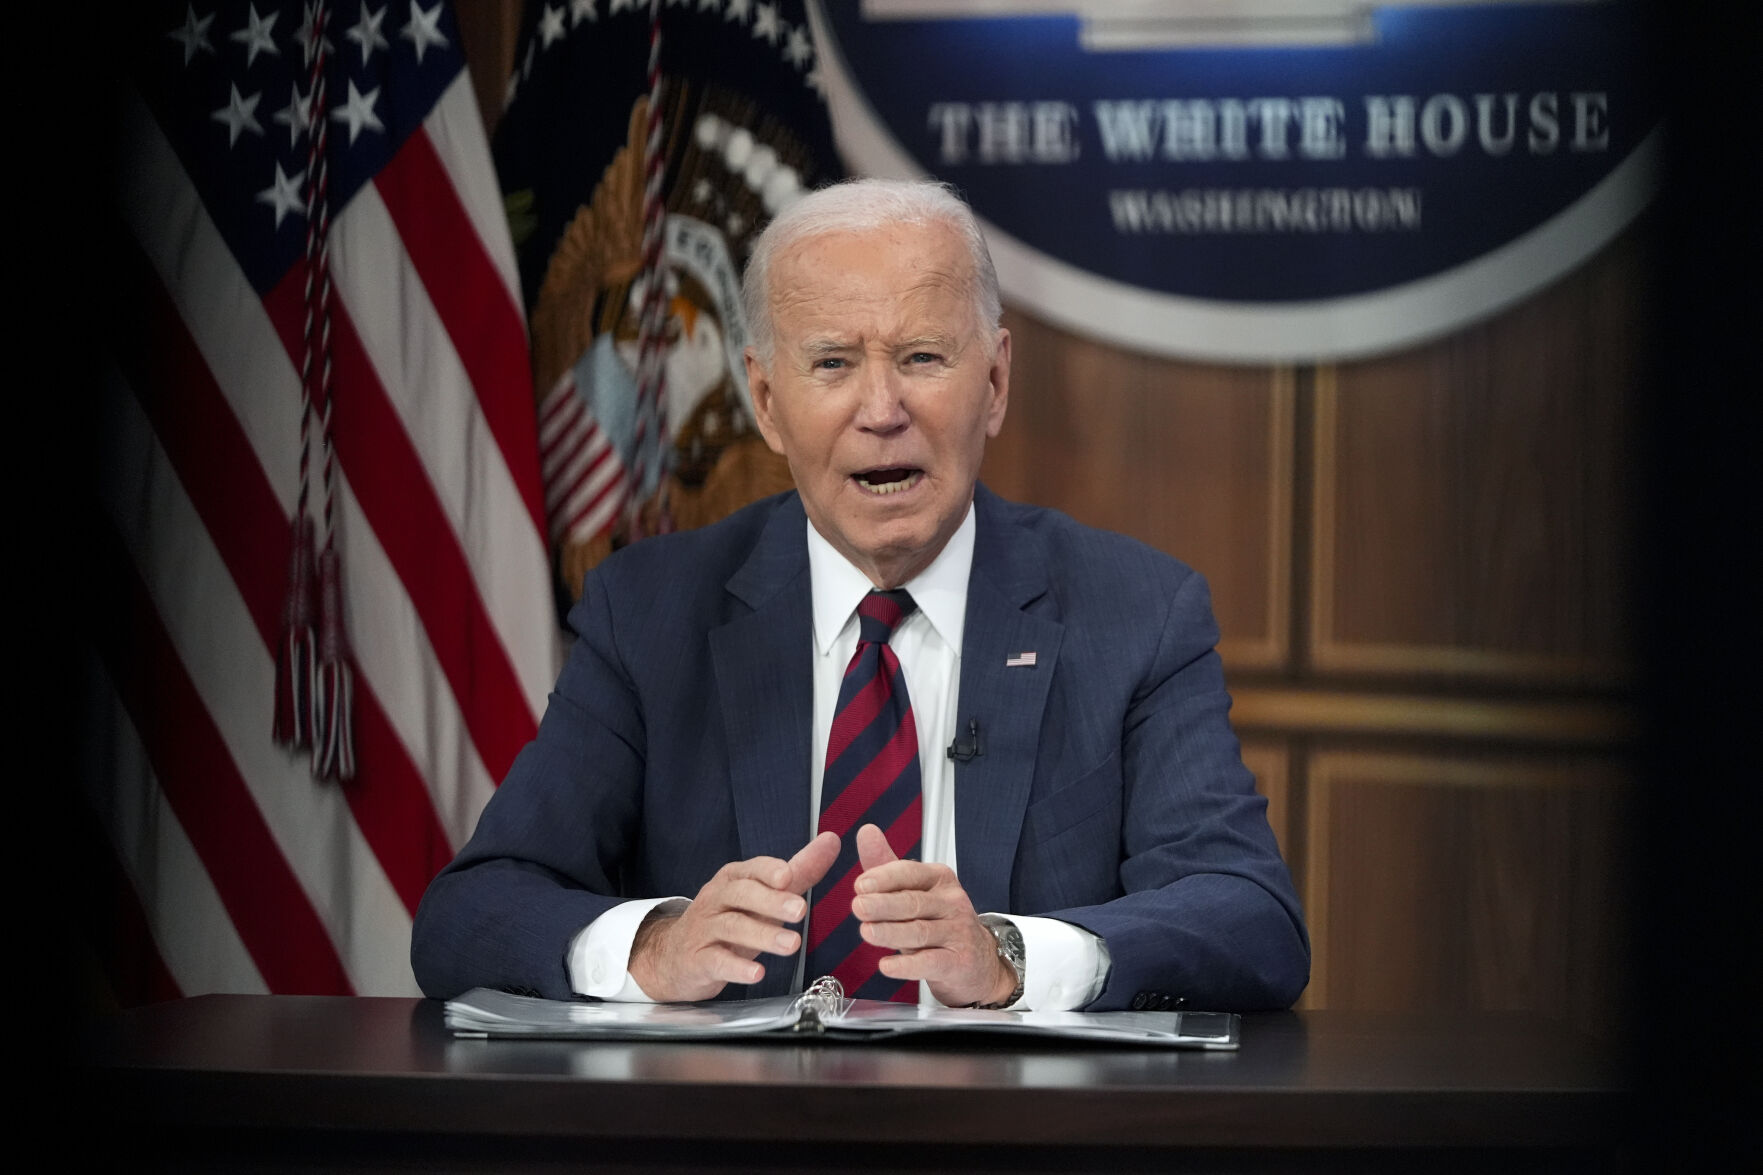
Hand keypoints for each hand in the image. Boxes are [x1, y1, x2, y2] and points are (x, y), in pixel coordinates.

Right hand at [628, 831, 839, 1001]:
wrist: (675, 956)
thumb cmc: (728, 920)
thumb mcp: (763, 895)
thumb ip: (798, 871)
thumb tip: (831, 841)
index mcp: (733, 879)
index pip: (752, 870)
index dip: (769, 871)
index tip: (788, 876)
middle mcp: (717, 899)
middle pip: (742, 894)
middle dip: (771, 901)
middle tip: (800, 911)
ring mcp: (705, 929)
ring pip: (732, 927)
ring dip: (763, 936)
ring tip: (792, 945)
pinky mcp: (698, 960)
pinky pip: (716, 961)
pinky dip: (736, 967)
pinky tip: (757, 973)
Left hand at [849, 824, 1018, 1007]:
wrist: (978, 960)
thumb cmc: (940, 923)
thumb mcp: (915, 891)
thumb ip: (887, 865)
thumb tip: (866, 832)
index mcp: (939, 880)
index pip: (910, 873)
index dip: (884, 878)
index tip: (861, 885)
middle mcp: (951, 903)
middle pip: (914, 902)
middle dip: (883, 904)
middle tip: (858, 906)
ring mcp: (958, 933)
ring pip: (920, 931)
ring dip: (891, 932)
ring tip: (867, 932)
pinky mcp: (959, 962)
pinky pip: (930, 962)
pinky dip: (907, 965)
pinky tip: (886, 966)